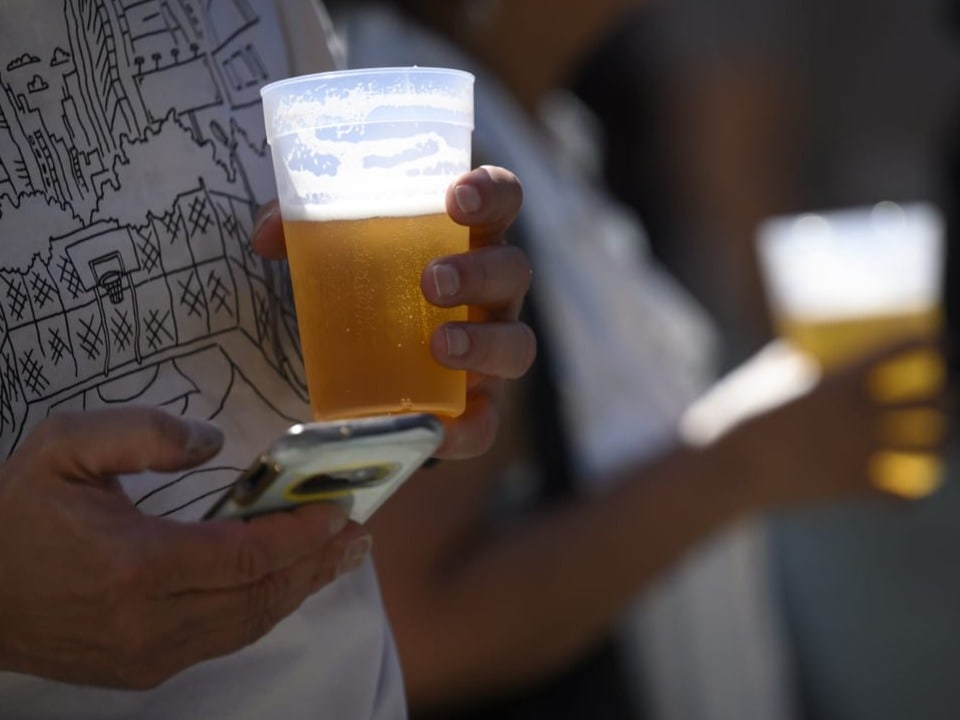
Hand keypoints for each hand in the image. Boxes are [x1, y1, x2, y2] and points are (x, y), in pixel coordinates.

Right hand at [0, 408, 370, 688]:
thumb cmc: (16, 515)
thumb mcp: (65, 446)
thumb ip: (143, 434)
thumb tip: (213, 443)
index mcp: (138, 564)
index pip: (248, 556)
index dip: (302, 532)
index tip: (339, 507)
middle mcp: (152, 620)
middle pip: (262, 595)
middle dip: (318, 563)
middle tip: (358, 534)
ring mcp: (150, 654)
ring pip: (249, 624)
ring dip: (300, 590)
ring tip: (338, 558)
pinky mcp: (143, 669)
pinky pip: (223, 639)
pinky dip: (262, 610)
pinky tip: (284, 585)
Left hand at [253, 165, 535, 458]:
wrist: (361, 372)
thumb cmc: (364, 290)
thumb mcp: (333, 252)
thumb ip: (303, 231)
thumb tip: (268, 234)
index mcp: (465, 239)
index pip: (501, 200)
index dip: (491, 192)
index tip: (456, 197)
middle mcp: (490, 292)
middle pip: (513, 271)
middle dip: (479, 273)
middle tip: (432, 281)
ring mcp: (489, 349)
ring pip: (517, 344)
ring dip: (484, 343)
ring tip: (439, 345)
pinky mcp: (477, 407)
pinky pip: (486, 424)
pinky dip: (465, 430)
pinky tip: (436, 430)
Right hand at [703, 337, 951, 509]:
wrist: (723, 471)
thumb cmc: (736, 416)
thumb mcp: (762, 378)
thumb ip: (788, 364)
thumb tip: (797, 355)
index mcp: (842, 380)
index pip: (907, 352)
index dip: (931, 345)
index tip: (938, 344)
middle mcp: (862, 416)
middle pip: (934, 401)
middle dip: (947, 394)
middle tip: (943, 391)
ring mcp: (861, 455)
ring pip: (931, 447)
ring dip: (942, 438)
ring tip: (939, 434)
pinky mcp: (852, 489)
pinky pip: (906, 494)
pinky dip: (915, 489)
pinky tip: (915, 482)